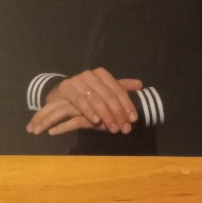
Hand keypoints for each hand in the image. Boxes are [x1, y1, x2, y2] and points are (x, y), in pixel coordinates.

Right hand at [26, 69, 141, 135]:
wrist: (61, 92)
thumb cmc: (86, 93)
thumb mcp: (104, 90)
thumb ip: (121, 87)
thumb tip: (140, 84)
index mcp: (102, 74)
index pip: (118, 90)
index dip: (127, 105)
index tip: (133, 120)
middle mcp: (91, 74)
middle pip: (109, 96)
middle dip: (118, 114)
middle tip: (124, 128)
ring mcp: (78, 80)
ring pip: (97, 100)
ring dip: (106, 116)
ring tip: (113, 128)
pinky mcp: (67, 88)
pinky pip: (80, 101)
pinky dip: (89, 111)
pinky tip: (96, 121)